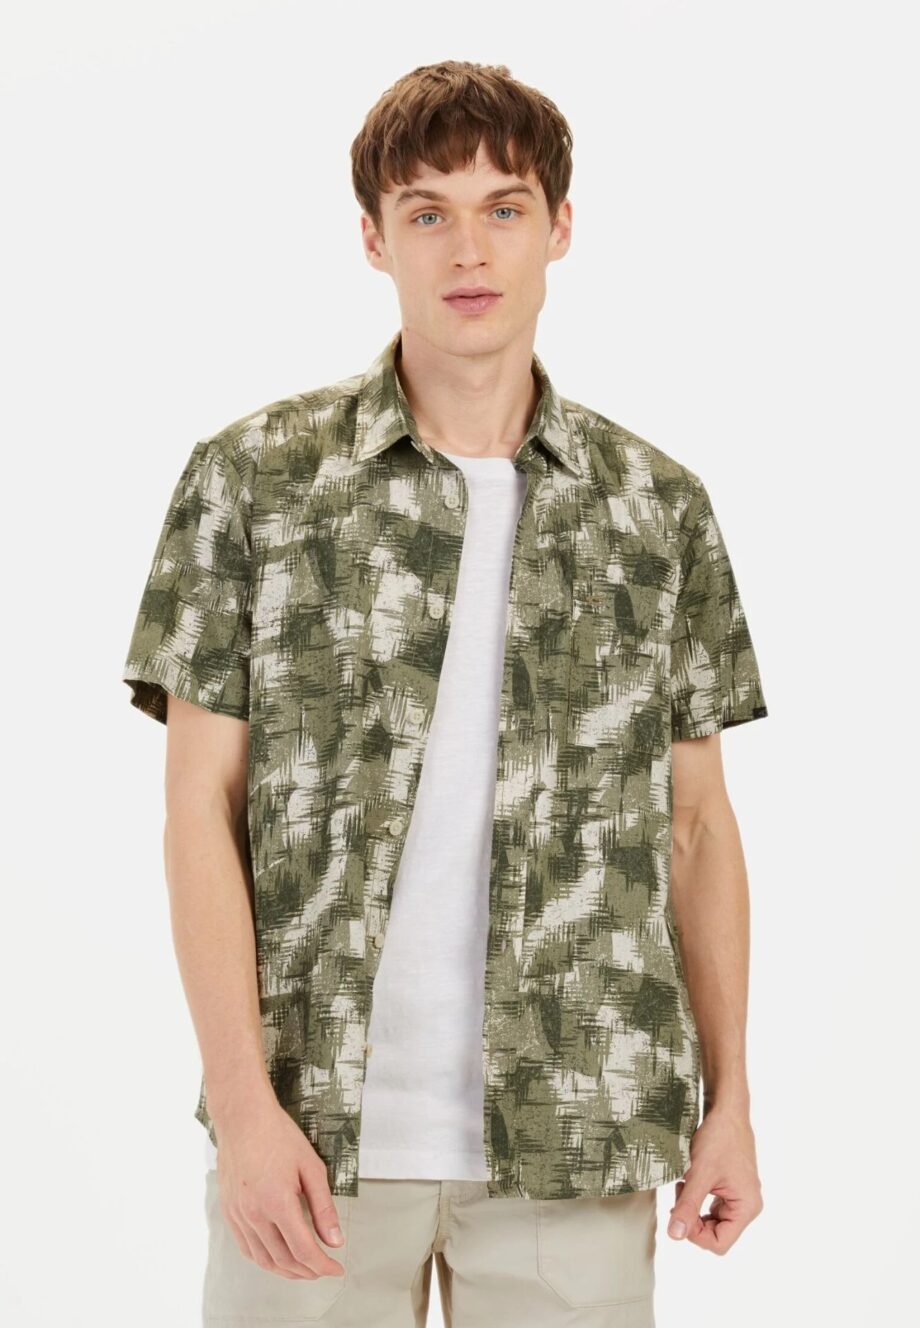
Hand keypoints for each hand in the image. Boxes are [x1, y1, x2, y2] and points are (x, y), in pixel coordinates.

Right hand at [213, 1096, 346, 1280]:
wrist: (242, 1118)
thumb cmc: (278, 1136)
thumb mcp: (311, 1167)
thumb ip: (323, 1207)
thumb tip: (335, 1241)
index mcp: (277, 1202)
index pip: (303, 1250)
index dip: (323, 1265)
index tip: (337, 1269)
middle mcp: (254, 1214)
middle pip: (283, 1260)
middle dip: (308, 1272)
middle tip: (324, 1269)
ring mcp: (238, 1215)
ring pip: (263, 1260)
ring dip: (286, 1271)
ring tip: (304, 1269)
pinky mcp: (229, 1212)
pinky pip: (246, 1248)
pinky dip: (264, 1260)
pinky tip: (277, 1257)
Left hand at [666, 1105, 763, 1254]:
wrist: (726, 1112)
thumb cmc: (719, 1138)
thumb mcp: (699, 1174)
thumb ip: (687, 1206)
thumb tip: (675, 1235)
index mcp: (746, 1207)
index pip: (719, 1243)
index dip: (696, 1234)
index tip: (680, 1212)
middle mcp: (747, 1206)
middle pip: (715, 1233)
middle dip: (693, 1219)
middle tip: (680, 1194)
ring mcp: (739, 1197)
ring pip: (711, 1220)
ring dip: (693, 1207)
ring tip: (684, 1185)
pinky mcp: (730, 1188)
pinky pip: (712, 1206)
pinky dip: (697, 1198)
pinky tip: (689, 1181)